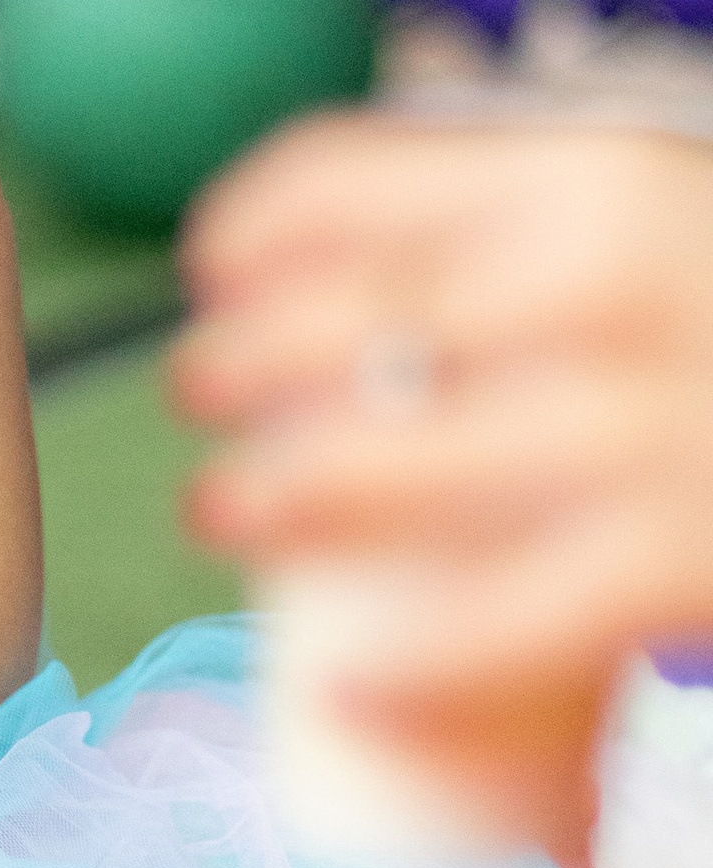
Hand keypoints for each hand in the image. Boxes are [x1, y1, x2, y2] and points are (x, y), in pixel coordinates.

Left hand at [171, 119, 712, 862]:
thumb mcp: (673, 229)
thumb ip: (549, 234)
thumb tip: (356, 258)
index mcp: (593, 176)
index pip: (343, 181)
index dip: (248, 230)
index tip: (216, 270)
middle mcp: (606, 281)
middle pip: (336, 323)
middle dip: (237, 364)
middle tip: (202, 398)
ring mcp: (642, 427)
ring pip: (379, 466)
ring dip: (273, 493)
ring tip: (226, 511)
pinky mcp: (683, 563)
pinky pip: (493, 622)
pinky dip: (402, 668)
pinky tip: (342, 691)